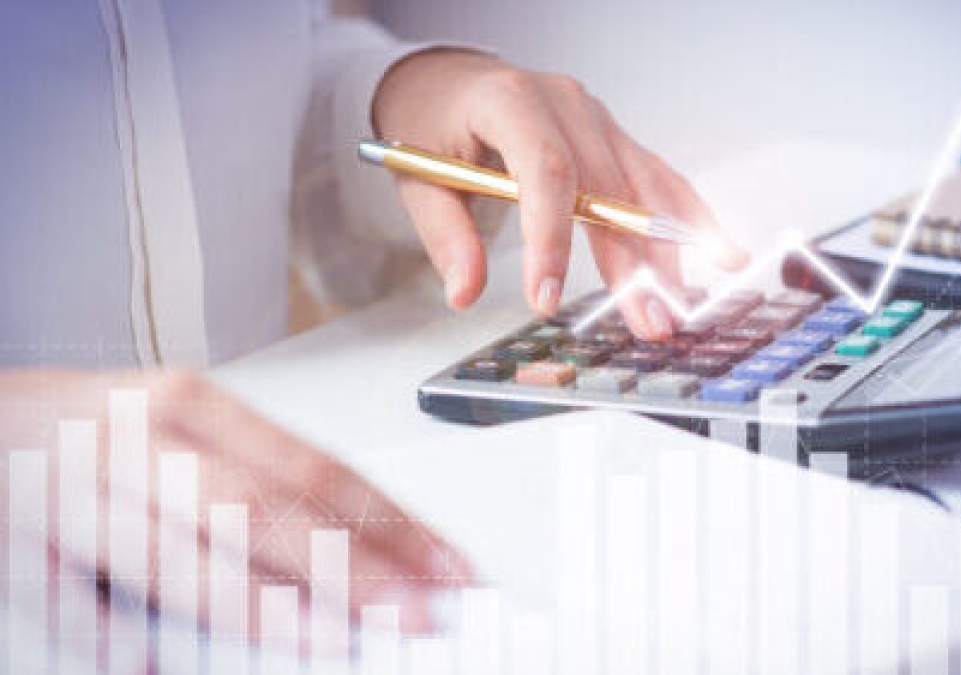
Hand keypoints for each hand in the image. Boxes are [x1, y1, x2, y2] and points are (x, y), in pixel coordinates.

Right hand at [0, 369, 469, 643]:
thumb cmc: (100, 434)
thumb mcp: (186, 437)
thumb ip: (263, 488)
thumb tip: (360, 556)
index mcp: (195, 409)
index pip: (318, 470)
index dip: (390, 521)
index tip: (449, 565)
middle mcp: (145, 444)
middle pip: (265, 512)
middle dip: (351, 570)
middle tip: (416, 615)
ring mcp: (81, 494)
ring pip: (187, 560)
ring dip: (271, 609)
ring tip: (336, 640)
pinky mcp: (22, 547)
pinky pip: (81, 607)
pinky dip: (127, 638)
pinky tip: (167, 663)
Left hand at [372, 49, 746, 339]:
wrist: (450, 81)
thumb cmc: (433, 121)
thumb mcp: (420, 176)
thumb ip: (446, 235)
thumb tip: (465, 291)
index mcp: (511, 102)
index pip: (546, 171)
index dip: (552, 238)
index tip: (547, 298)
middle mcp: (566, 106)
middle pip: (608, 188)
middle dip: (630, 262)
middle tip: (645, 321)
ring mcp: (597, 120)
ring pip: (643, 188)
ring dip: (666, 253)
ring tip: (679, 307)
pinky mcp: (614, 140)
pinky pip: (658, 180)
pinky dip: (688, 219)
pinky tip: (720, 252)